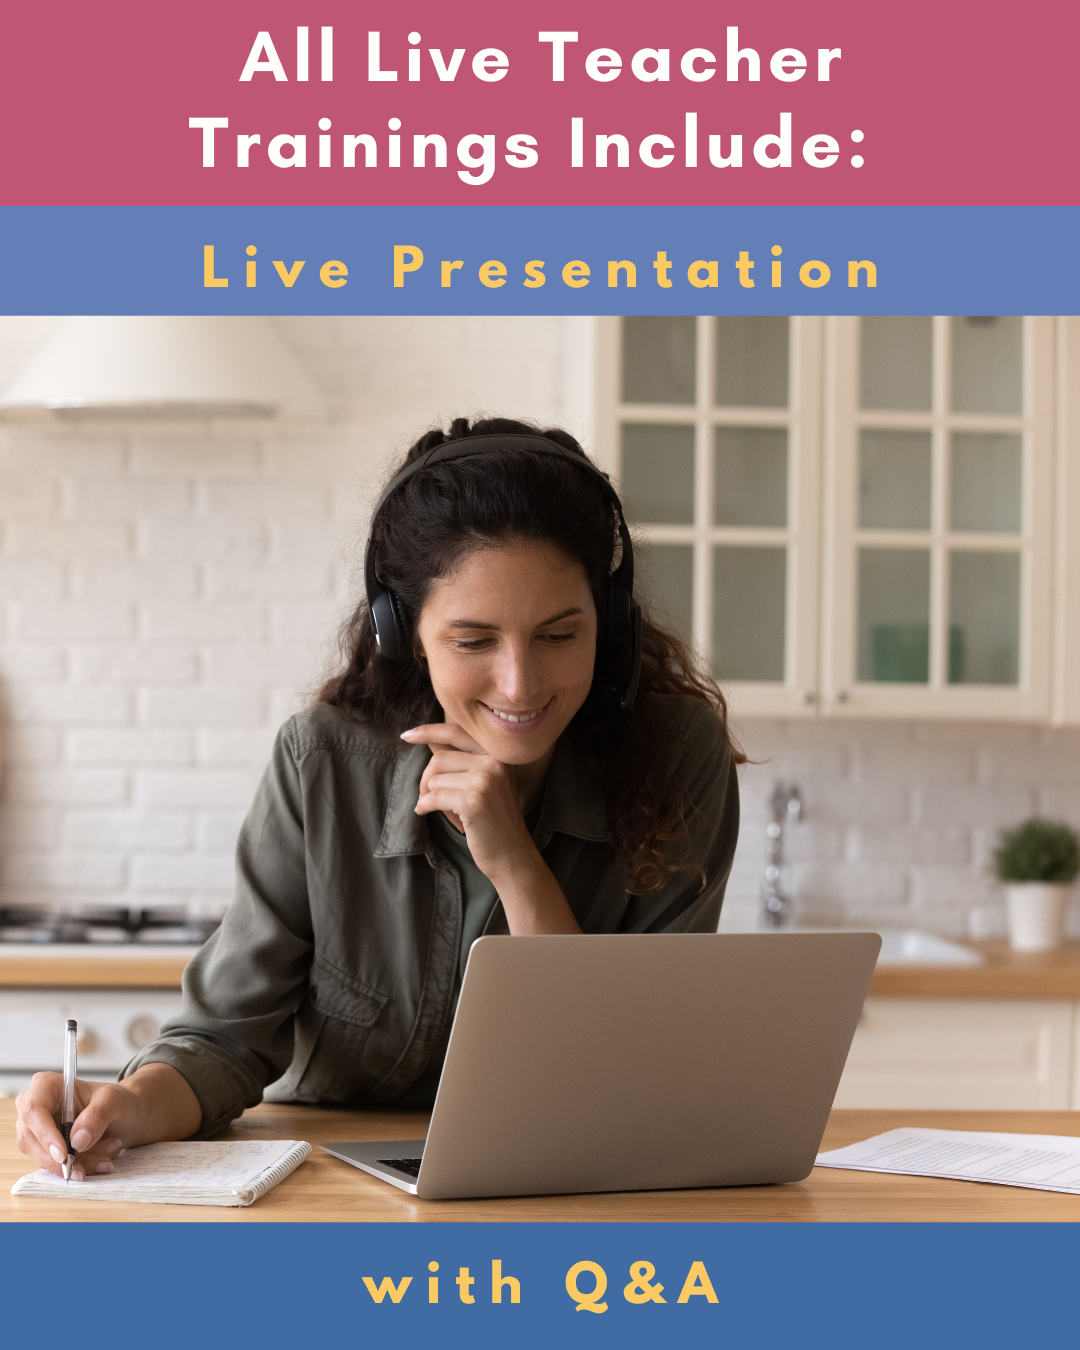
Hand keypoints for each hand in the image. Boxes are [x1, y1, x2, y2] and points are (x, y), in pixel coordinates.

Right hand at [15, 1062, 201, 1180]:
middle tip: (88, 1168)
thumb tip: (77, 1138)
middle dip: (61, 1156)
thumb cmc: (127, 1101)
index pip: (32, 1109)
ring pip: (43, 1157)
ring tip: (109, 1158)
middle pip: (32, 1138)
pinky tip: (104, 1162)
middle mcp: (40, 1107)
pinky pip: (57, 1166)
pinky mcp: (52, 1150)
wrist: (138, 1114)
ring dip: (75, 1164)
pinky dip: (80, 1168)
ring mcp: (43, 1130)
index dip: (42, 1132)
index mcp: (50, 1085)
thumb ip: (99, 1115)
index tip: (62, 1152)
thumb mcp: (118, 1102)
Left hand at [405, 722, 537, 885]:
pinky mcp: (474, 801)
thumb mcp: (484, 783)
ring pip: (435, 779)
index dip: (429, 731)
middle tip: (427, 797)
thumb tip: (431, 740)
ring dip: (429, 796)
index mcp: (497, 754)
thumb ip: (460, 760)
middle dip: (426, 779)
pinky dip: (424, 806)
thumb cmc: (494, 820)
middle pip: (440, 758)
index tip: (406, 735)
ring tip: (443, 811)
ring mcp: (485, 780)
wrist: (512, 854)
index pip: (457, 732)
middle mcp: (494, 762)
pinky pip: (434, 797)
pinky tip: (425, 812)